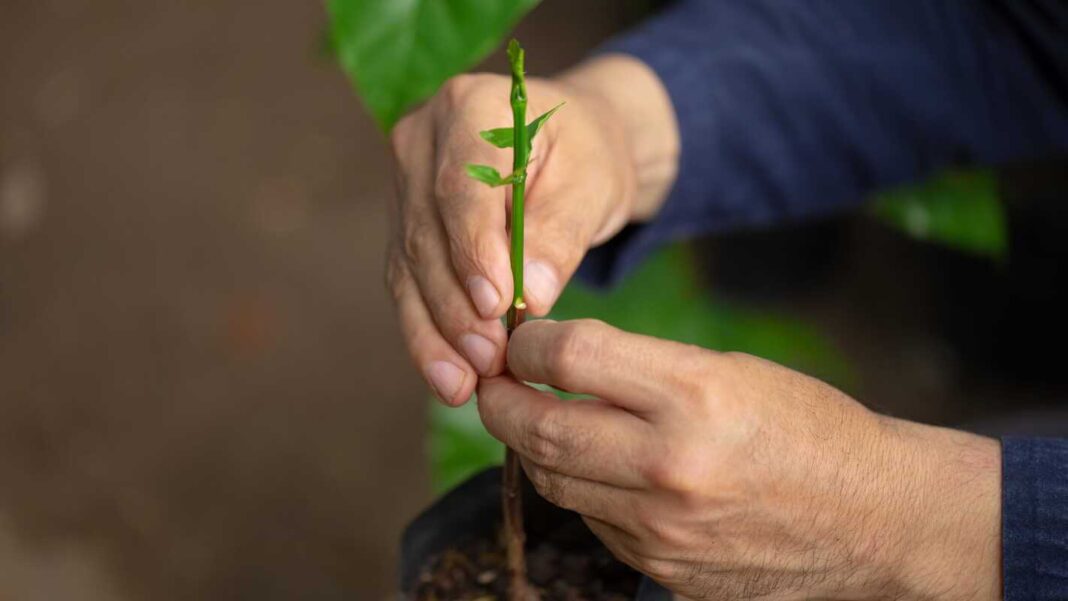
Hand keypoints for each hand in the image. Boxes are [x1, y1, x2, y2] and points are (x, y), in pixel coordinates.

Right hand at [386, 56, 677, 404]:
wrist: (567, 149)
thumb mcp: (592, 185)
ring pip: (409, 269)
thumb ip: (559, 233)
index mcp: (468, 107)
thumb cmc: (585, 158)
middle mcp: (420, 140)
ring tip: (466, 385)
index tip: (496, 305)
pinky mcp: (403, 227)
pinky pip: (408, 287)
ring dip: (437, 333)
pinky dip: (428, 336)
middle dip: (456, 306)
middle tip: (491, 360)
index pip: (461, 187)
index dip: (473, 250)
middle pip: (427, 233)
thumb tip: (529, 298)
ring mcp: (403, 184)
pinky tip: (449, 380)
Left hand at [478, 319, 1000, 599]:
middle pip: (541, 429)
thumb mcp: (730, 371)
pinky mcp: (663, 568)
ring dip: (528, 447)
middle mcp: (670, 465)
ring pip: (555, 481)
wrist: (874, 518)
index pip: (571, 358)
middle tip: (492, 382)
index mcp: (695, 395)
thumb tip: (560, 363)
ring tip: (528, 420)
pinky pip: (592, 521)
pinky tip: (589, 468)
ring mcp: (663, 528)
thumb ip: (642, 369)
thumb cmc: (809, 427)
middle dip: (500, 401)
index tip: (521, 342)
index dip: (528, 345)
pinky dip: (576, 489)